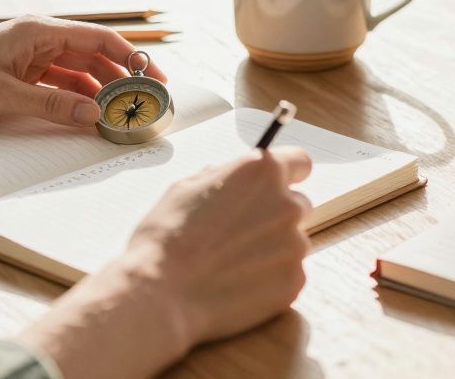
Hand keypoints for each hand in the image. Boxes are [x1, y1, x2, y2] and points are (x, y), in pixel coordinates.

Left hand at [0, 15, 166, 126]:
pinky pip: (58, 88)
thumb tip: (96, 115)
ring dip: (99, 94)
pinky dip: (75, 102)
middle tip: (144, 105)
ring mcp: (30, 59)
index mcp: (39, 31)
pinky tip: (87, 119)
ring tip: (120, 117)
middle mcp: (39, 41)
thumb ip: (53, 107)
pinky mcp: (19, 77)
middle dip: (121, 79)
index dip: (132, 57)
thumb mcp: (4, 97)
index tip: (155, 80)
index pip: (100, 39)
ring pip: (78, 75)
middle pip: (93, 57)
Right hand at [19, 148, 312, 378]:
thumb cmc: (160, 235)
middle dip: (272, 211)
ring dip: (269, 244)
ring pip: (292, 237)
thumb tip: (252, 162)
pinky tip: (232, 280)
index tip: (274, 182)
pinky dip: (266, 275)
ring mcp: (290, 245)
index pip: (297, 160)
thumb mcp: (188, 186)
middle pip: (296, 201)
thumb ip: (226, 173)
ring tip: (227, 259)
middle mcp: (282, 203)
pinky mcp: (289, 282)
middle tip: (237, 229)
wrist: (156, 294)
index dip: (282, 172)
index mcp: (257, 171)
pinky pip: (286, 272)